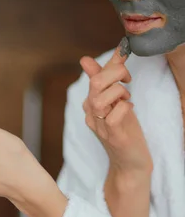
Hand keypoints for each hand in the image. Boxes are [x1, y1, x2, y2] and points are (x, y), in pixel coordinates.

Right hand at [81, 38, 151, 216]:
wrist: (130, 164)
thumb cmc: (125, 131)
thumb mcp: (115, 102)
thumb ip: (104, 80)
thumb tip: (87, 59)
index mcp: (90, 105)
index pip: (94, 76)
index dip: (111, 63)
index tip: (125, 52)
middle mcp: (91, 115)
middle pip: (95, 84)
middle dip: (116, 74)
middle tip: (128, 79)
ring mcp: (100, 126)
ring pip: (101, 98)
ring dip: (119, 92)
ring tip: (126, 98)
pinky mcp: (113, 136)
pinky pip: (114, 115)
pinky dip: (125, 107)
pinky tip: (130, 109)